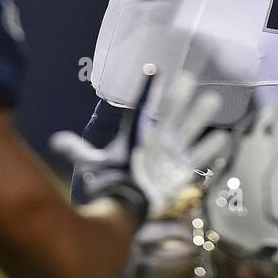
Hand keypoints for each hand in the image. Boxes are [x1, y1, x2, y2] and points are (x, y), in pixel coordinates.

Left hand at [49, 68, 229, 220]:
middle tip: (188, 77)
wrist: (127, 207)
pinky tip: (222, 137)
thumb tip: (54, 141)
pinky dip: (210, 149)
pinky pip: (199, 158)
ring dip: (199, 116)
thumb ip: (78, 151)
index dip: (148, 89)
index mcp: (138, 135)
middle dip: (179, 98)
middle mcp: (157, 141)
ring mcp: (172, 155)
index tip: (153, 70)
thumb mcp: (95, 164)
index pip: (143, 108)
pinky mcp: (182, 171)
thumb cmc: (113, 182)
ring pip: (188, 131)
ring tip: (212, 99)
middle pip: (170, 115)